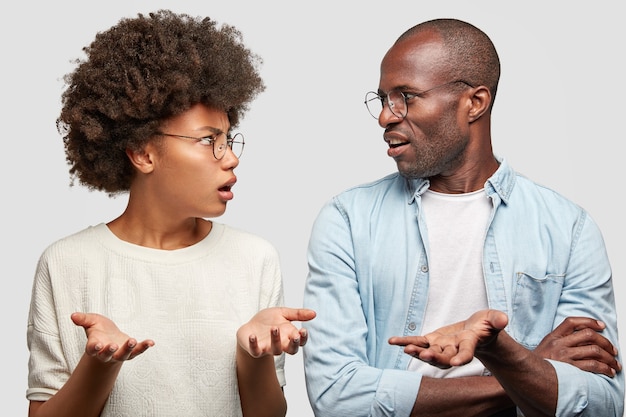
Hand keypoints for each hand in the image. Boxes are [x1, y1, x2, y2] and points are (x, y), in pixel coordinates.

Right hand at [71, 312, 154, 362]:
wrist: (110, 339)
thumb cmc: (99, 330)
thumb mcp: (91, 322)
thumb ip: (83, 319)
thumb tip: (72, 315)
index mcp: (95, 346)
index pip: (92, 349)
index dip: (93, 347)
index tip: (96, 345)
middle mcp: (107, 353)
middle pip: (107, 355)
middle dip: (110, 350)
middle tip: (113, 345)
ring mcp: (119, 354)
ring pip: (123, 355)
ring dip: (128, 349)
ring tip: (132, 340)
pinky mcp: (131, 352)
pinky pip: (138, 351)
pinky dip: (144, 347)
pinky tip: (151, 343)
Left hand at [237, 307, 315, 357]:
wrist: (250, 326)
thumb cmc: (268, 321)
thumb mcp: (283, 313)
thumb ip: (298, 314)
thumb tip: (314, 313)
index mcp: (289, 335)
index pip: (300, 341)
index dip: (303, 338)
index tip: (303, 330)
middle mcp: (281, 344)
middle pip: (292, 350)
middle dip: (294, 344)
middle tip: (295, 336)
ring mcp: (268, 348)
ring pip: (276, 350)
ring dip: (276, 340)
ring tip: (274, 328)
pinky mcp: (255, 350)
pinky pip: (256, 351)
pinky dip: (254, 345)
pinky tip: (253, 336)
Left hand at [389, 309, 507, 367]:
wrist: (477, 332)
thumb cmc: (487, 326)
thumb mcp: (494, 320)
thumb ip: (497, 320)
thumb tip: (503, 319)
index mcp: (470, 344)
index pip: (467, 353)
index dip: (462, 357)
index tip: (457, 362)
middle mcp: (454, 350)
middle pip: (444, 356)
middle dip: (434, 357)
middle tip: (423, 355)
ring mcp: (442, 347)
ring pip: (428, 352)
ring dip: (416, 350)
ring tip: (406, 348)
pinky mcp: (432, 341)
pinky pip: (417, 342)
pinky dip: (405, 342)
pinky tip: (392, 341)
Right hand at [534, 316, 621, 376]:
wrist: (528, 376)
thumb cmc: (540, 362)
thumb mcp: (546, 345)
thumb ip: (561, 339)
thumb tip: (584, 336)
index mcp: (553, 336)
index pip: (572, 322)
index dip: (589, 321)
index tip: (602, 326)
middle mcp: (559, 344)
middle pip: (588, 335)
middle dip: (605, 342)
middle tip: (613, 350)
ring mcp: (564, 356)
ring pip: (594, 351)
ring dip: (609, 358)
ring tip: (614, 363)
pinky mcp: (570, 369)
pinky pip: (592, 366)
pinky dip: (604, 368)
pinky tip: (609, 371)